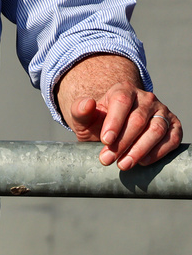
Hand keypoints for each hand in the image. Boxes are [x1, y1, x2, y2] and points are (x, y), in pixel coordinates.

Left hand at [57, 54, 182, 169]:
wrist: (114, 131)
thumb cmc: (98, 123)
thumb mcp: (84, 118)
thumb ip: (80, 110)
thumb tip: (87, 103)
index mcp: (123, 90)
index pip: (121, 102)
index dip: (114, 122)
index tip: (105, 141)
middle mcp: (146, 98)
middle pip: (137, 119)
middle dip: (122, 142)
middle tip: (108, 159)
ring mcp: (162, 112)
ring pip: (156, 130)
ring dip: (139, 150)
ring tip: (123, 164)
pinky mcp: (174, 126)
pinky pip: (171, 139)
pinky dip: (158, 152)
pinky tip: (142, 162)